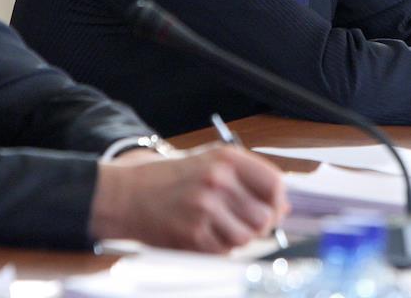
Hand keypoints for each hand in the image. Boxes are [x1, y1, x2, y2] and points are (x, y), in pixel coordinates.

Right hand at [92, 144, 287, 252]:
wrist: (128, 195)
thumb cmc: (171, 179)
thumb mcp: (210, 163)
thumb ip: (247, 179)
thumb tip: (282, 205)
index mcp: (226, 158)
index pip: (274, 183)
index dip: (278, 200)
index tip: (274, 208)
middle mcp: (218, 180)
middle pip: (265, 215)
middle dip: (260, 224)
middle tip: (247, 222)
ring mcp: (205, 208)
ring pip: (247, 237)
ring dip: (239, 237)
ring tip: (221, 227)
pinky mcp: (193, 234)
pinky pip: (226, 251)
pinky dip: (221, 247)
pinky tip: (206, 233)